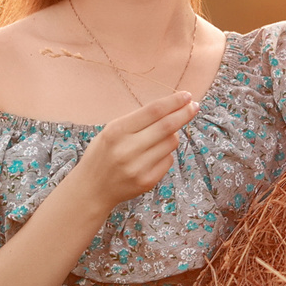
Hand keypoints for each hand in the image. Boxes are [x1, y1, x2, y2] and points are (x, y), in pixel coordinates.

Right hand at [69, 91, 195, 210]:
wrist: (91, 189)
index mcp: (117, 131)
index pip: (153, 111)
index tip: (186, 96)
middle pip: (167, 126)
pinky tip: (153, 155)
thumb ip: (137, 122)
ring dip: (173, 135)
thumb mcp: (111, 131)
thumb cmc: (102, 154)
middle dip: (185, 113)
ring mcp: (138, 167)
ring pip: (171, 143)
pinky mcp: (147, 182)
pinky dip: (166, 154)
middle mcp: (128, 149)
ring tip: (162, 136)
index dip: (173, 102)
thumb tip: (171, 110)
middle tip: (194, 106)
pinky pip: (168, 160)